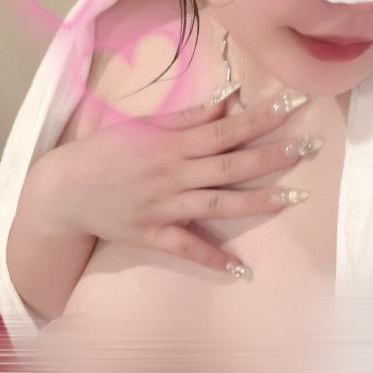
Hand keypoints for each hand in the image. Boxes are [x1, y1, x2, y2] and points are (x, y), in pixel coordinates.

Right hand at [31, 90, 318, 277]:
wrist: (64, 189)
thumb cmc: (106, 151)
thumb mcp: (144, 125)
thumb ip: (188, 116)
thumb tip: (228, 102)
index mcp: (173, 144)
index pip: (227, 128)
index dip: (262, 116)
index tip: (294, 103)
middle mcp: (174, 174)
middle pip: (232, 164)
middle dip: (273, 155)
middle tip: (309, 147)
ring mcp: (165, 206)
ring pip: (219, 203)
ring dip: (258, 201)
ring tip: (295, 196)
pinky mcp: (153, 235)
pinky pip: (188, 249)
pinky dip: (213, 260)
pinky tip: (243, 270)